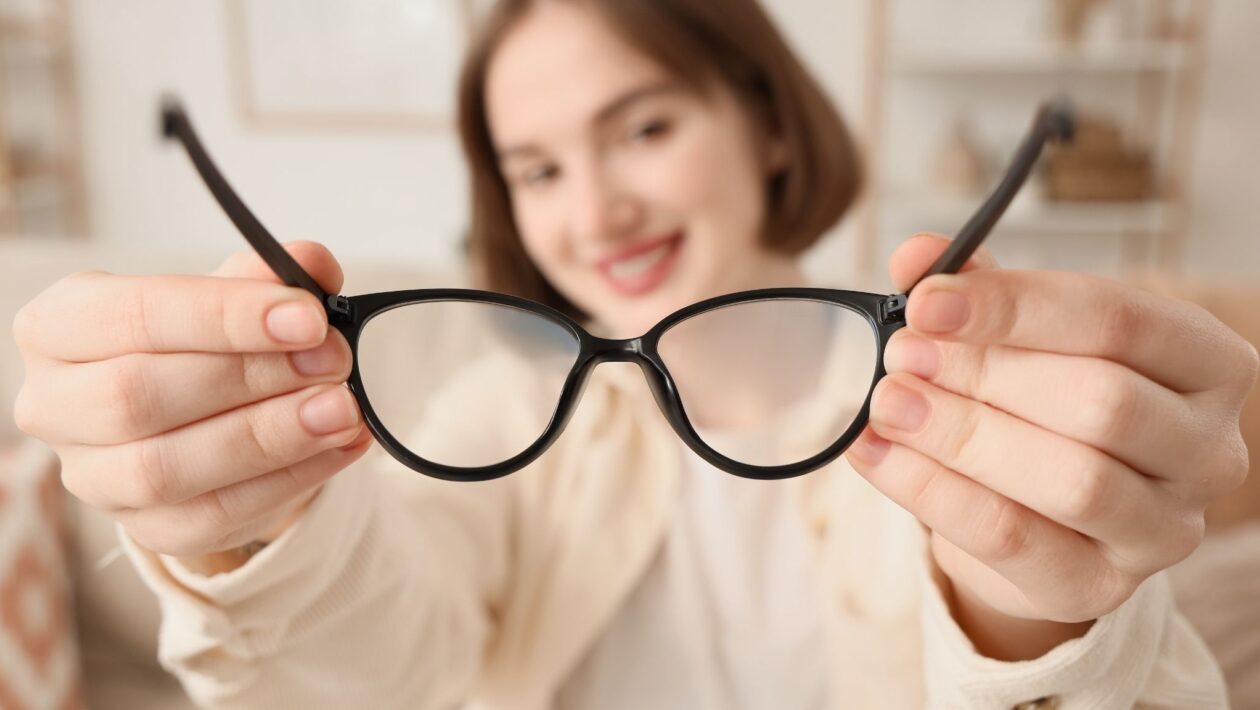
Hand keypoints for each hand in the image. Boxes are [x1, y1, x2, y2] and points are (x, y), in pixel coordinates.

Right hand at [12, 241, 371, 559]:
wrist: (205, 413)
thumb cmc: (204, 342)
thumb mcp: (232, 295)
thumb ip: (269, 274)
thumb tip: (313, 264)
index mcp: (60, 327)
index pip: (134, 316)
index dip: (224, 317)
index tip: (309, 317)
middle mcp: (56, 405)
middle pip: (140, 396)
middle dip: (254, 377)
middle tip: (335, 361)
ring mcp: (94, 477)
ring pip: (168, 469)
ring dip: (271, 437)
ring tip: (343, 410)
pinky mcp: (148, 528)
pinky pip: (215, 516)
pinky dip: (290, 480)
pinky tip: (340, 446)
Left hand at [845, 234, 1258, 659]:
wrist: (1039, 517)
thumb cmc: (1042, 405)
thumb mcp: (1017, 337)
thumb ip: (975, 291)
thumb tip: (917, 255)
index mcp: (1206, 363)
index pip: (1120, 320)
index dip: (1015, 307)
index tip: (925, 302)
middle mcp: (1207, 449)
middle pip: (1101, 402)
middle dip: (984, 373)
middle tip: (899, 355)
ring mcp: (1165, 528)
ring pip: (1072, 479)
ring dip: (962, 435)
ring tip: (886, 404)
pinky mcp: (1100, 587)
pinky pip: (1013, 539)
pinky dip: (931, 492)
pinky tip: (873, 454)